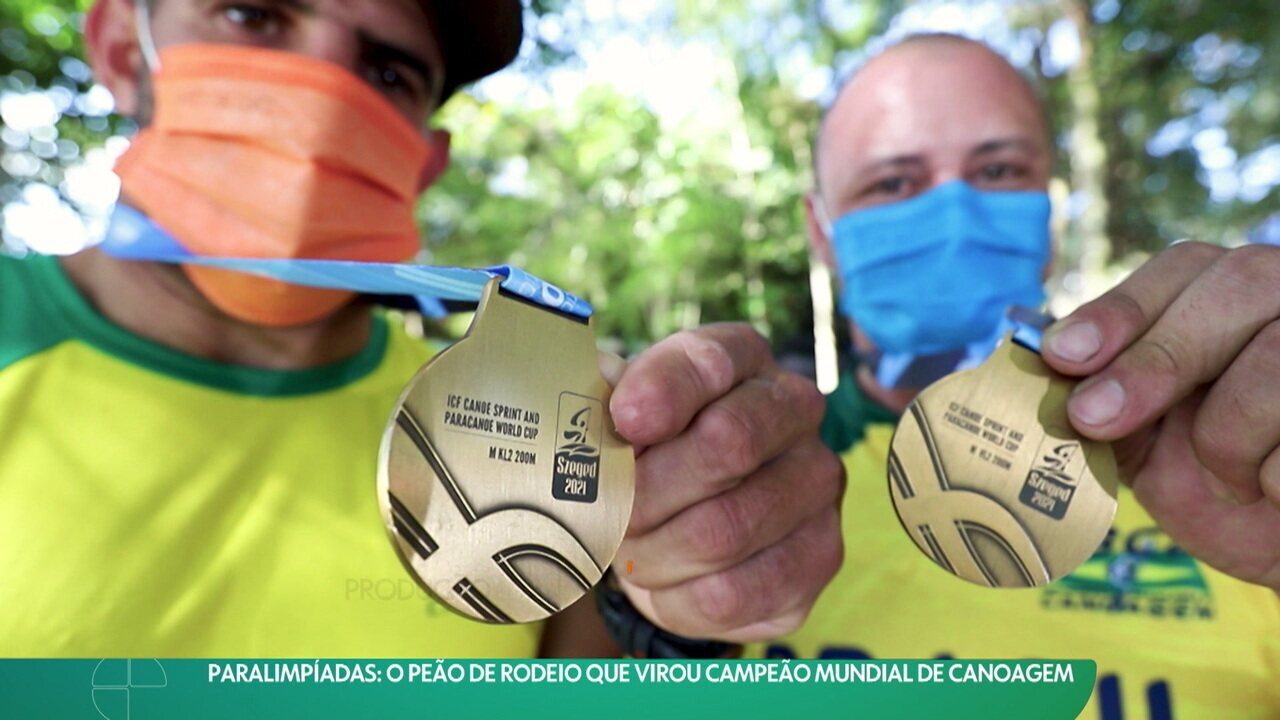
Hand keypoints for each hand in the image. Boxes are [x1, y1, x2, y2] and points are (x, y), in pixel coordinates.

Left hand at [601, 324, 844, 641]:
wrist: (690, 521)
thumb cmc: (654, 455)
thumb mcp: (626, 418)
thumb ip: (611, 407)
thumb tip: (598, 424)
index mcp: (743, 361)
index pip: (710, 362)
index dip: (663, 391)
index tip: (623, 421)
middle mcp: (795, 411)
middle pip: (726, 445)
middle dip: (648, 489)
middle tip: (609, 512)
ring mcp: (816, 483)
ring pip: (724, 531)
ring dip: (655, 551)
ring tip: (629, 551)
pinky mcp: (819, 554)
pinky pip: (733, 592)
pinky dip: (678, 596)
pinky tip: (665, 581)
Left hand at [1042, 241, 1279, 590]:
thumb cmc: (1222, 488)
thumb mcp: (1148, 444)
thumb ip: (1105, 399)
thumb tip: (1040, 371)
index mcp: (1239, 295)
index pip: (1185, 265)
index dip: (1122, 307)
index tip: (1063, 356)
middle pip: (1238, 283)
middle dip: (1155, 357)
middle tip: (1094, 419)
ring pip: (1276, 359)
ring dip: (1228, 437)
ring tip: (1230, 479)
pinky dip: (1278, 480)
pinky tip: (1279, 494)